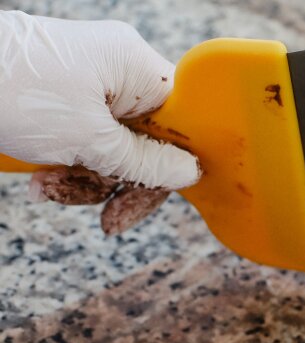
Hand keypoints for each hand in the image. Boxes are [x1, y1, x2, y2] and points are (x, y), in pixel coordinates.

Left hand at [0, 11, 199, 233]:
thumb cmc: (14, 93)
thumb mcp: (89, 141)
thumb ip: (145, 162)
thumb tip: (189, 172)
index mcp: (136, 65)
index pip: (181, 120)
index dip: (174, 162)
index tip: (158, 195)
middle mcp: (118, 66)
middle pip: (146, 138)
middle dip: (118, 180)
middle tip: (106, 217)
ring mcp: (90, 78)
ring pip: (113, 143)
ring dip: (86, 177)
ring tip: (51, 191)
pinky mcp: (65, 91)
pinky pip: (86, 135)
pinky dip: (68, 162)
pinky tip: (43, 181)